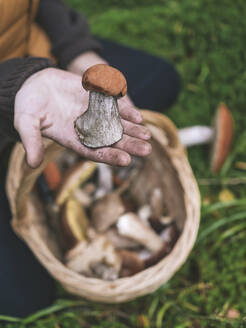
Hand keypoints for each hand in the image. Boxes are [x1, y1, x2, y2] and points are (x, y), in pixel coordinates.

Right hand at [14, 68, 150, 167]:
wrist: (33, 85)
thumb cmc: (28, 106)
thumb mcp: (26, 122)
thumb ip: (31, 140)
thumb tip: (32, 164)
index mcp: (72, 139)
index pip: (93, 151)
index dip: (109, 156)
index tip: (125, 160)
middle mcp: (86, 129)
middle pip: (110, 140)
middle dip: (128, 145)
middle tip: (146, 150)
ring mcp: (92, 114)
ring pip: (116, 124)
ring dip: (132, 130)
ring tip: (147, 135)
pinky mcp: (95, 99)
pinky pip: (112, 105)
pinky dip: (124, 110)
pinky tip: (138, 116)